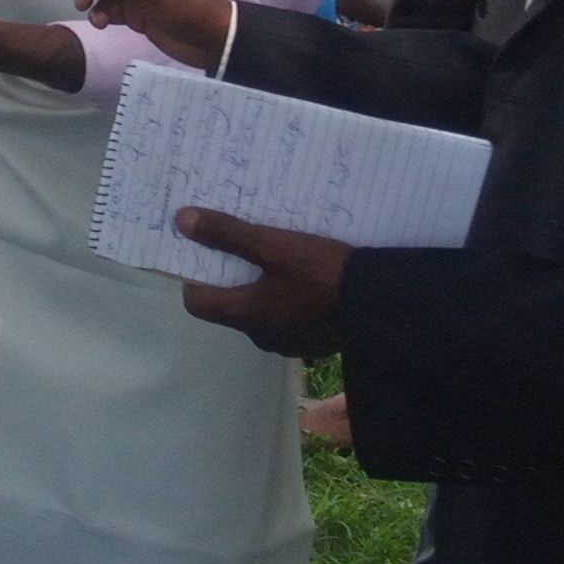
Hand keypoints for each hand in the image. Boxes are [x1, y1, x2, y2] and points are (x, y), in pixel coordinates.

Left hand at [173, 207, 346, 356]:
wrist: (381, 305)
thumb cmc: (322, 274)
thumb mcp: (274, 246)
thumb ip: (228, 234)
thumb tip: (181, 221)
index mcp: (246, 316)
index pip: (197, 303)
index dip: (194, 277)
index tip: (203, 251)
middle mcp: (262, 336)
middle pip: (231, 306)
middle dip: (232, 276)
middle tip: (241, 245)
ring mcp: (290, 342)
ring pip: (262, 311)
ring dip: (263, 287)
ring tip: (275, 257)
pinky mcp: (315, 339)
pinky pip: (289, 316)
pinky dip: (288, 298)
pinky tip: (305, 276)